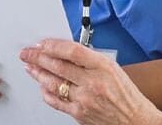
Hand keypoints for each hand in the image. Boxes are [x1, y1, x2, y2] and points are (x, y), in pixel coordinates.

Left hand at [20, 40, 161, 124]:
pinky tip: (42, 86)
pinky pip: (56, 101)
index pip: (72, 51)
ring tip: (30, 66)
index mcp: (103, 67)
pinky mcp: (78, 113)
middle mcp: (92, 83)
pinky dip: (46, 92)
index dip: (54, 45)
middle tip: (28, 53)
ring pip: (53, 83)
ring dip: (38, 73)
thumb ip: (91, 59)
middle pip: (58, 66)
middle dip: (38, 58)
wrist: (134, 119)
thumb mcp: (113, 68)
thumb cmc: (126, 94)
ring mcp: (84, 99)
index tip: (43, 43)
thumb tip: (67, 52)